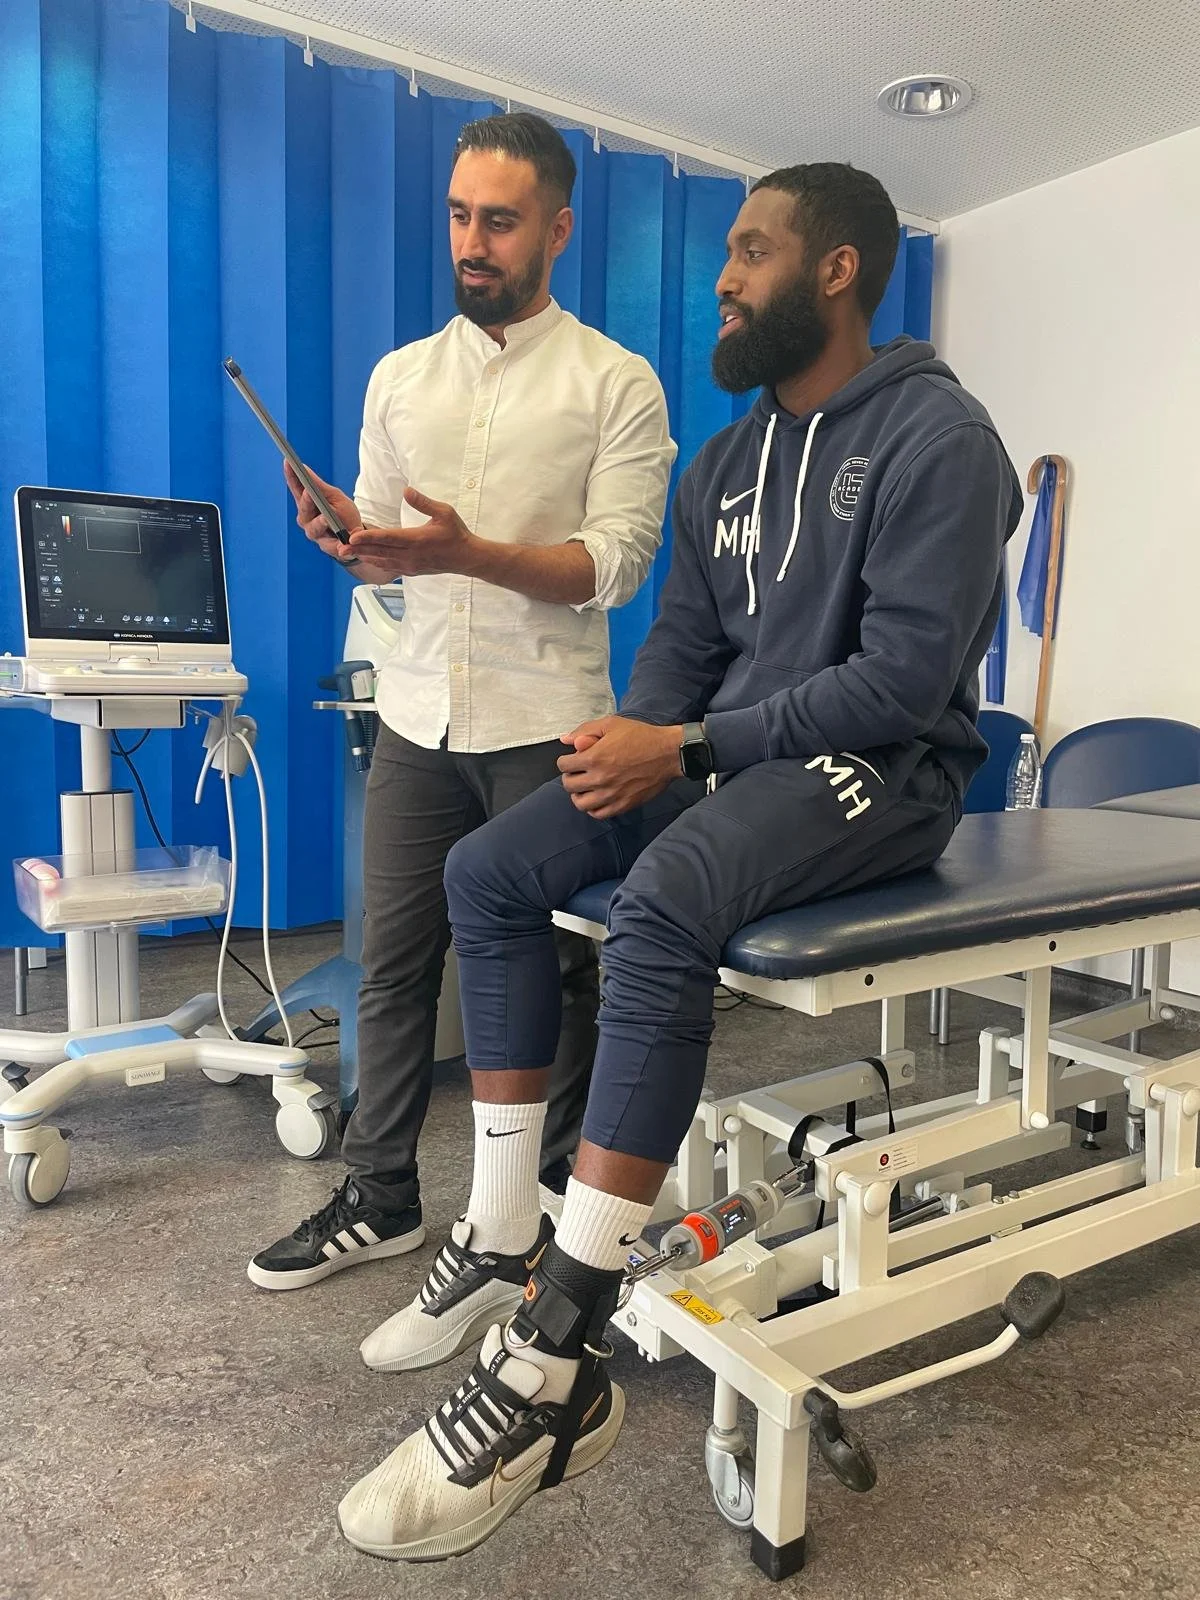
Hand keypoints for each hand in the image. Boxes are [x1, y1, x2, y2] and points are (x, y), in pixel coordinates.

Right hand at [284, 460, 362, 560]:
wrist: (357, 538)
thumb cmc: (343, 514)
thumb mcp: (334, 496)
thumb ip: (319, 485)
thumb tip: (303, 467)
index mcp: (307, 504)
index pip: (296, 488)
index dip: (291, 476)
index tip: (288, 462)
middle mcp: (307, 520)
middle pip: (303, 509)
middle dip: (306, 501)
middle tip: (308, 492)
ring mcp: (316, 535)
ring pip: (314, 529)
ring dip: (319, 523)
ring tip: (326, 518)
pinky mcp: (328, 549)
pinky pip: (332, 546)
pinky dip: (337, 545)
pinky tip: (342, 544)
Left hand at [344, 487, 480, 576]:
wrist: (466, 557)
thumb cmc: (456, 534)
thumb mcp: (444, 512)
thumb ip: (423, 502)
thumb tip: (406, 490)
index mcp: (416, 539)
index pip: (387, 538)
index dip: (368, 537)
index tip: (352, 536)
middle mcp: (410, 555)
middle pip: (379, 551)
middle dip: (358, 549)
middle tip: (339, 546)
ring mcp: (410, 565)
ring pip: (381, 561)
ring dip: (364, 556)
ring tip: (347, 553)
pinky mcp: (411, 570)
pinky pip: (389, 567)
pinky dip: (375, 563)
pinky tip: (366, 559)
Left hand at [556, 716, 683, 817]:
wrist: (668, 753)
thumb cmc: (641, 736)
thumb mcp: (612, 724)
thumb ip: (585, 730)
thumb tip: (565, 740)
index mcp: (594, 757)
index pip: (563, 765)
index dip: (566, 760)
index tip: (573, 759)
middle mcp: (600, 778)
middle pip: (568, 785)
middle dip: (570, 776)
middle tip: (579, 772)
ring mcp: (611, 794)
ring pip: (580, 803)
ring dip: (579, 794)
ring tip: (586, 787)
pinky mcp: (623, 805)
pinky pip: (598, 814)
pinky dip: (593, 807)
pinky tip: (597, 798)